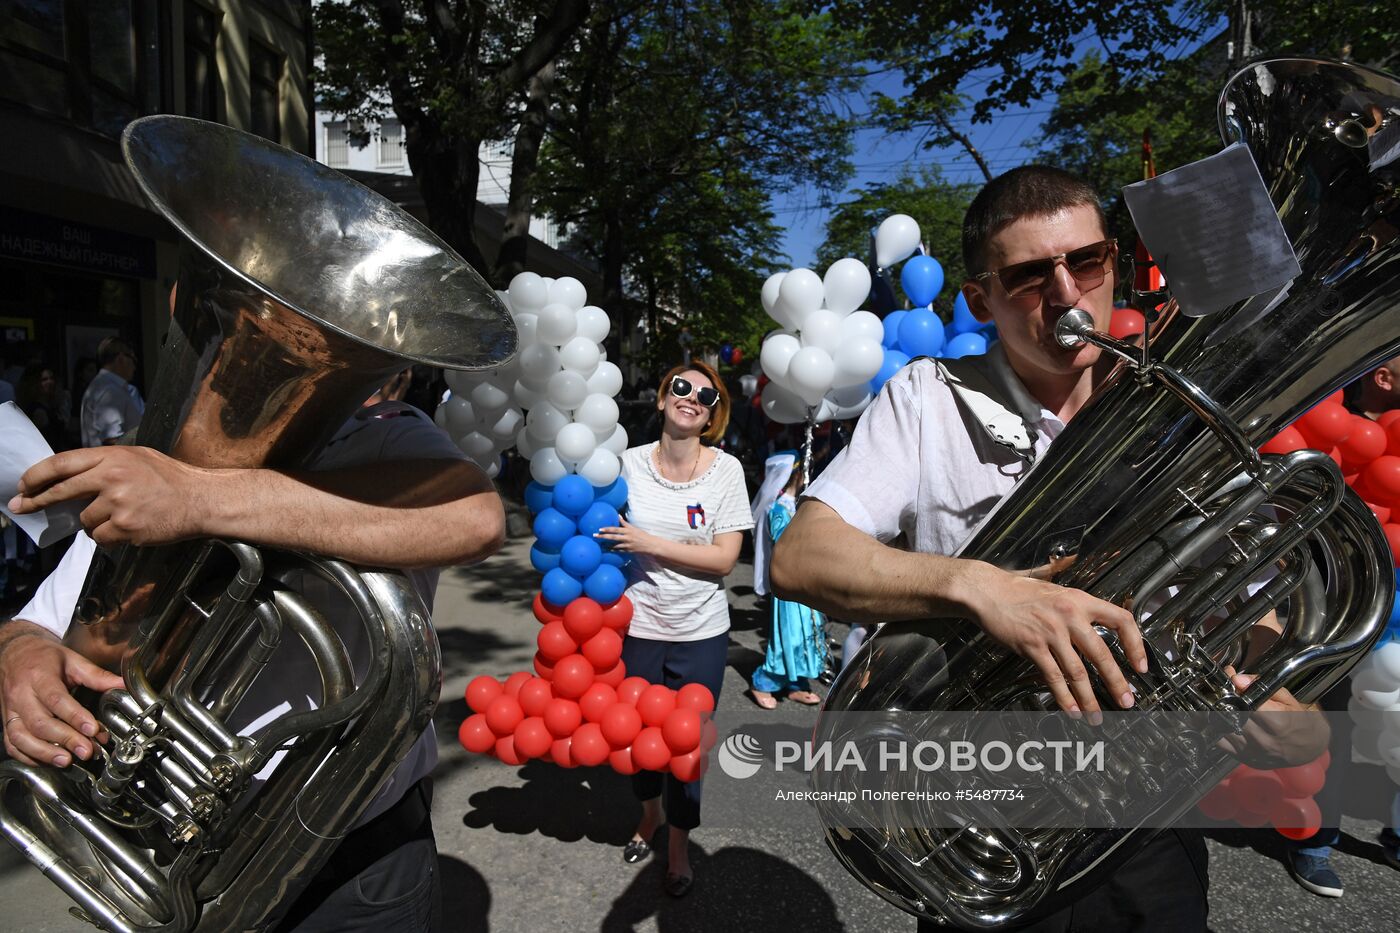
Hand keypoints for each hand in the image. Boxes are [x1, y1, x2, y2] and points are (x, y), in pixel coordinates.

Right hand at [0, 622, 122, 766]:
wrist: (14, 653)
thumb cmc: (44, 657)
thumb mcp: (73, 660)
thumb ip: (97, 675)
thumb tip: (124, 684)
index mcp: (39, 676)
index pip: (57, 700)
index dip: (76, 717)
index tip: (93, 730)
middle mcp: (21, 695)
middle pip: (40, 722)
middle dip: (65, 739)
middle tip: (87, 751)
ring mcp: (11, 710)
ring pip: (21, 736)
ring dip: (45, 752)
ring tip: (67, 761)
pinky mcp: (6, 721)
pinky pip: (11, 743)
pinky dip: (27, 755)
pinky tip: (46, 761)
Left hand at [9, 446, 212, 546]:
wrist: (200, 500)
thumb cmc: (170, 479)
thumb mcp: (137, 457)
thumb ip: (105, 462)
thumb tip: (69, 477)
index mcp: (113, 456)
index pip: (61, 463)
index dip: (36, 475)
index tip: (23, 485)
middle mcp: (112, 477)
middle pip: (61, 491)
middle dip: (36, 501)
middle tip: (21, 507)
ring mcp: (118, 504)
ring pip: (84, 520)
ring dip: (94, 522)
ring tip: (119, 517)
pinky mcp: (125, 528)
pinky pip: (100, 537)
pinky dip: (108, 537)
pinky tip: (127, 529)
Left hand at [594, 517, 663, 556]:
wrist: (650, 545)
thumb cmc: (641, 534)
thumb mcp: (633, 527)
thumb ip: (624, 523)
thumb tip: (617, 515)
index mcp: (628, 531)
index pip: (616, 529)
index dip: (607, 529)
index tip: (600, 529)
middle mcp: (627, 538)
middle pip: (613, 537)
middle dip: (603, 537)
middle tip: (595, 536)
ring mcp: (627, 545)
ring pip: (614, 546)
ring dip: (606, 545)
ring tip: (599, 544)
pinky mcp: (628, 551)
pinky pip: (618, 551)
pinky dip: (612, 550)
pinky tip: (606, 549)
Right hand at [961, 561, 1146, 719]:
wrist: (987, 591)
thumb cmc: (1018, 591)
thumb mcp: (1055, 587)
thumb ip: (1077, 601)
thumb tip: (1096, 614)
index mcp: (1080, 600)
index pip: (1120, 620)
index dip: (1135, 645)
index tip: (1140, 665)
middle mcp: (1069, 615)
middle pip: (1101, 654)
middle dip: (1116, 682)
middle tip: (1126, 700)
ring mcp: (1050, 632)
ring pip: (1077, 672)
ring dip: (1089, 698)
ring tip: (1096, 714)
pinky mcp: (1032, 646)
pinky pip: (1053, 677)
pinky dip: (1064, 697)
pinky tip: (1071, 709)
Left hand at [1220, 671, 1328, 767]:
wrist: (1311, 747)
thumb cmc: (1301, 720)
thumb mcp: (1288, 698)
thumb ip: (1262, 686)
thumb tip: (1238, 680)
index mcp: (1277, 723)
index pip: (1243, 702)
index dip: (1232, 688)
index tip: (1229, 679)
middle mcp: (1264, 740)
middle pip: (1230, 715)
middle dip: (1222, 699)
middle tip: (1222, 690)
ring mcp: (1253, 752)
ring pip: (1221, 729)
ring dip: (1216, 714)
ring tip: (1221, 704)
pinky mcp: (1245, 759)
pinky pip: (1221, 742)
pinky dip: (1217, 729)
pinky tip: (1222, 721)